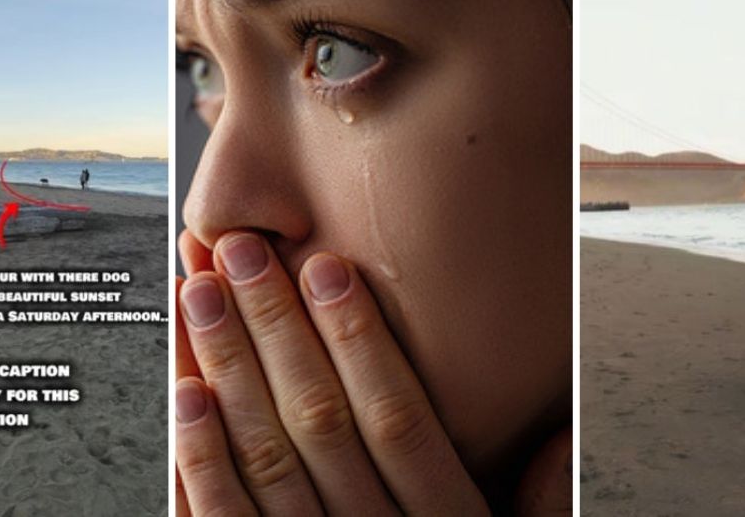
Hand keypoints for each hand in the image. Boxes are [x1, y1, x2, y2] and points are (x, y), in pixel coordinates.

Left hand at [175, 230, 510, 514]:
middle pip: (322, 424)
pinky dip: (199, 458)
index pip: (400, 420)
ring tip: (202, 296)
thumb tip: (561, 440)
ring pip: (266, 460)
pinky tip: (183, 393)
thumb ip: (539, 508)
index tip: (327, 269)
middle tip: (242, 254)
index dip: (360, 341)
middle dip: (277, 330)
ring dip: (228, 371)